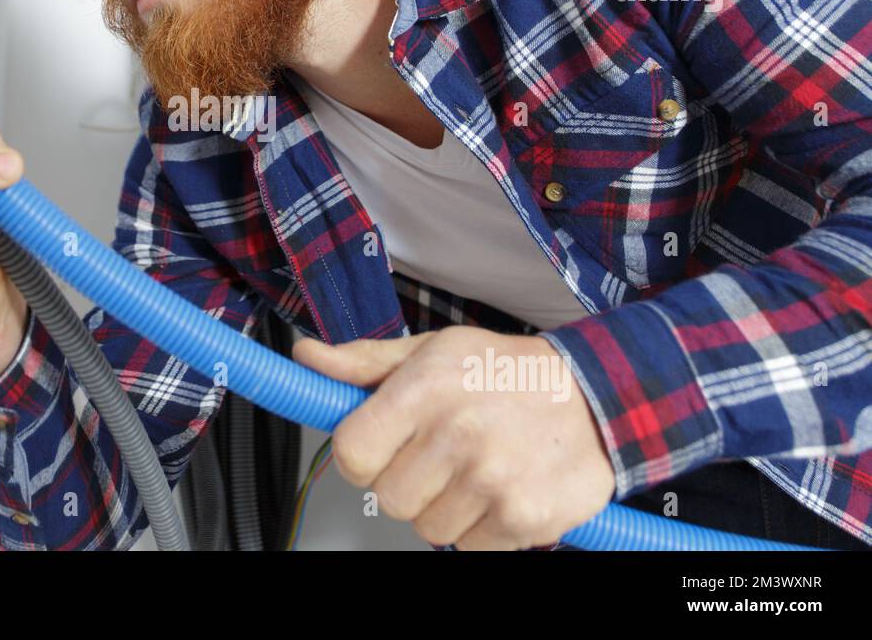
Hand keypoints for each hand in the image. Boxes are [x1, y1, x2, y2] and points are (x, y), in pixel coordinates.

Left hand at [293, 325, 615, 549]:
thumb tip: (307, 358)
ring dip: (447, 507)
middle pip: (388, 498)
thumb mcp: (432, 352)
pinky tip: (500, 491)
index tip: (383, 447)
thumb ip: (363, 364)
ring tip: (476, 469)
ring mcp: (491, 480)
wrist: (594, 395)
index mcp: (425, 389)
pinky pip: (471, 548)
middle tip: (440, 456)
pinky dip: (483, 529)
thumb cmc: (503, 372)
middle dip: (408, 482)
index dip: (363, 456)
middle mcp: (457, 434)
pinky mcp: (523, 518)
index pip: (352, 454)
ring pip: (428, 528)